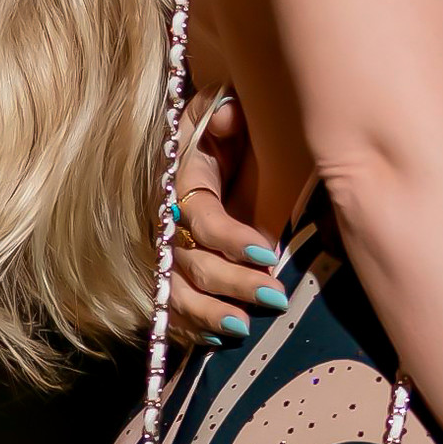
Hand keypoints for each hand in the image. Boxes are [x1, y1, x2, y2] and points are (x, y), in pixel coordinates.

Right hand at [165, 89, 294, 346]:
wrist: (213, 132)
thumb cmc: (226, 120)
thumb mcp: (223, 103)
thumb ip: (224, 109)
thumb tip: (228, 118)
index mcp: (180, 182)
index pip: (201, 219)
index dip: (231, 239)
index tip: (269, 253)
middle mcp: (168, 221)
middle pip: (191, 263)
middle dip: (232, 283)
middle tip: (274, 296)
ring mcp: (168, 249)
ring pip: (178, 291)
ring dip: (209, 313)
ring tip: (243, 327)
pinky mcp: (174, 269)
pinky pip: (174, 305)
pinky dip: (193, 325)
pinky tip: (219, 339)